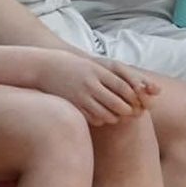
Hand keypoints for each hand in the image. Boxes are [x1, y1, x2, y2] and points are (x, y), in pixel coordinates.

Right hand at [36, 49, 155, 125]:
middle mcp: (91, 84)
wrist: (47, 68)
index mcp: (98, 72)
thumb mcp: (93, 66)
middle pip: (116, 102)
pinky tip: (101, 117)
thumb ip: (109, 77)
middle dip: (126, 110)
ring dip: (114, 117)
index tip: (138, 101)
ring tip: (117, 116)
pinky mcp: (73, 105)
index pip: (122, 87)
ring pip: (104, 113)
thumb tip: (131, 89)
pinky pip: (91, 118)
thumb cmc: (74, 66)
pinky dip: (100, 120)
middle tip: (131, 112)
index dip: (133, 96)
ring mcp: (81, 96)